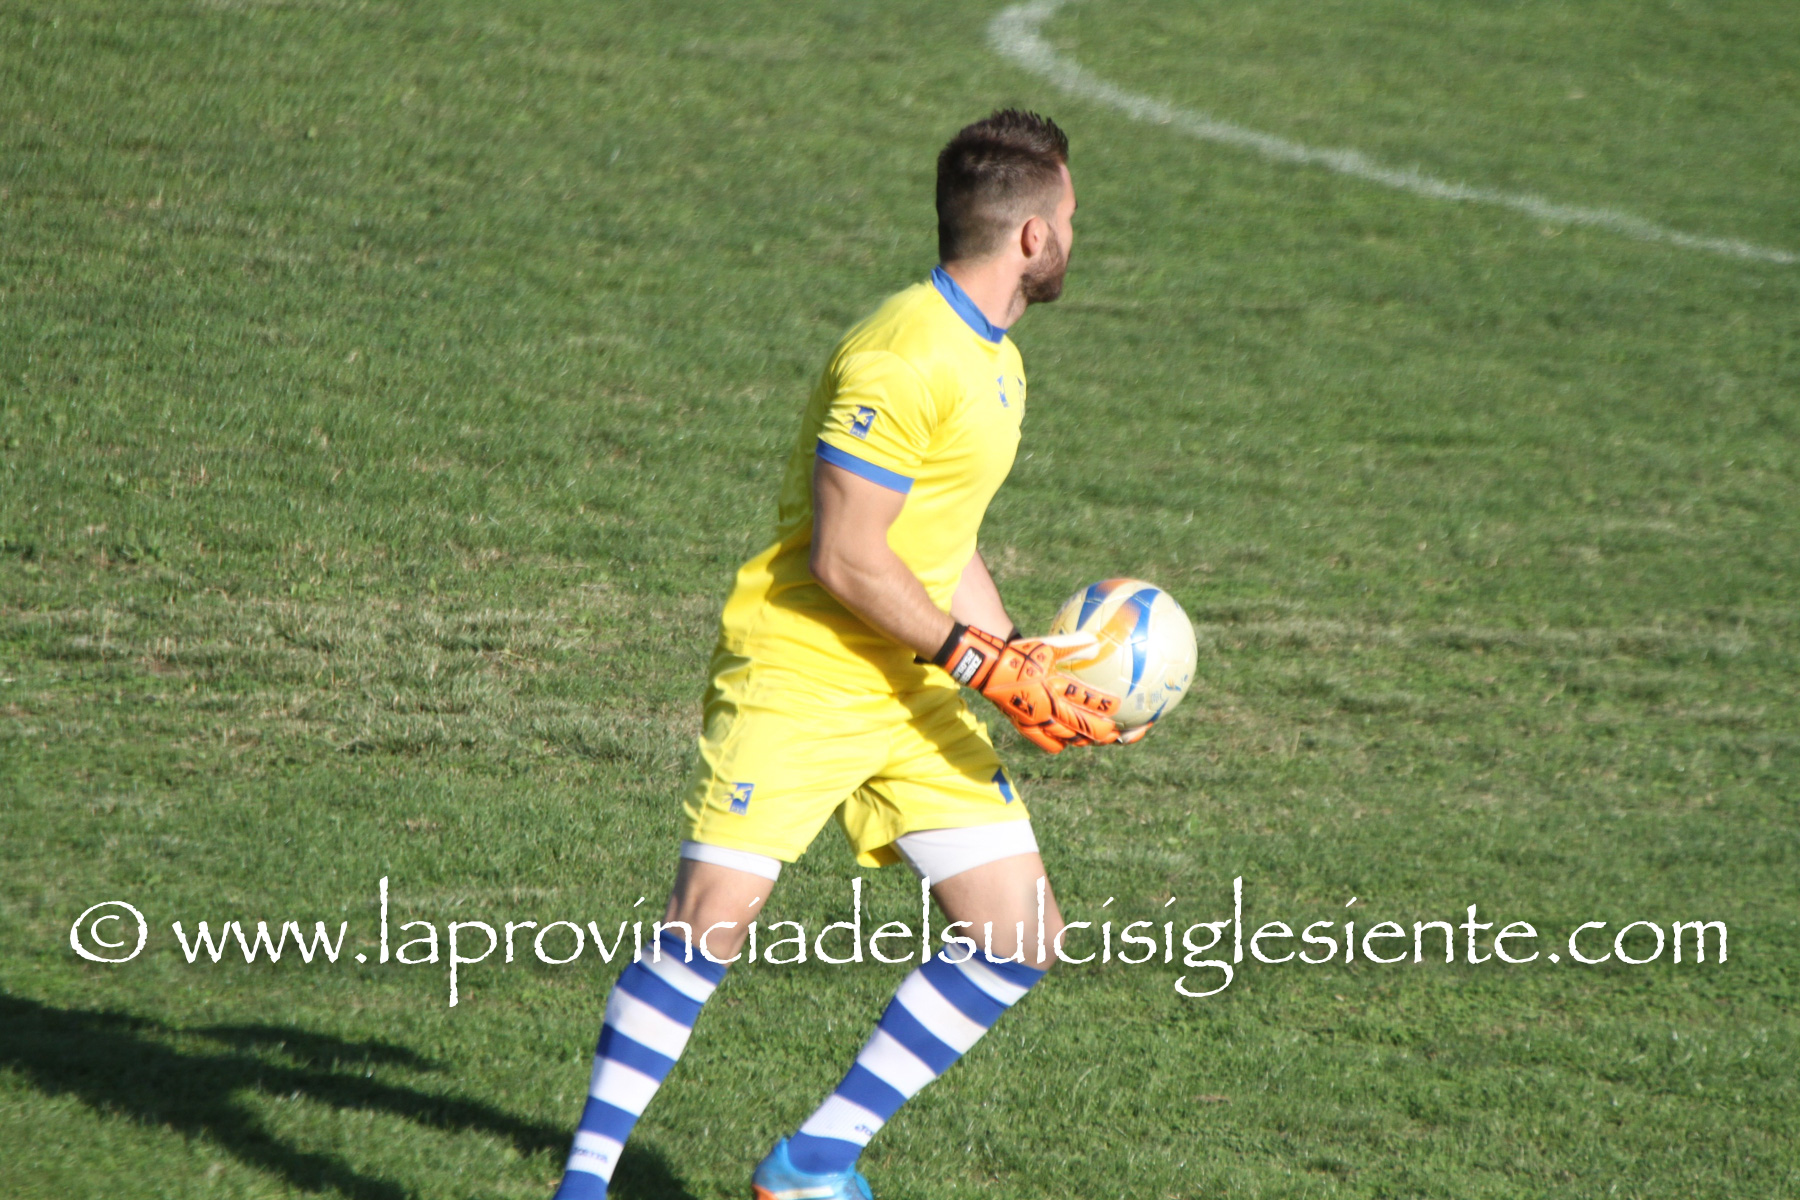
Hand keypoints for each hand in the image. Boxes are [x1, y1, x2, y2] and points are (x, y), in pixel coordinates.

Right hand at [933, 624, 1122, 753]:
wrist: (988, 666)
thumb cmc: (1018, 653)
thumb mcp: (1046, 646)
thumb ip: (1073, 645)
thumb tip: (1098, 643)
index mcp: (1055, 687)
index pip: (1087, 700)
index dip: (1106, 705)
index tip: (1120, 706)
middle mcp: (1048, 708)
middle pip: (1083, 727)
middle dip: (1104, 733)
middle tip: (1119, 733)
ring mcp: (1037, 720)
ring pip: (1068, 738)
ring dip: (1085, 740)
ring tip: (1098, 741)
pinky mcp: (1025, 726)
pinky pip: (1045, 743)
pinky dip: (1059, 744)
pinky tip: (1066, 743)